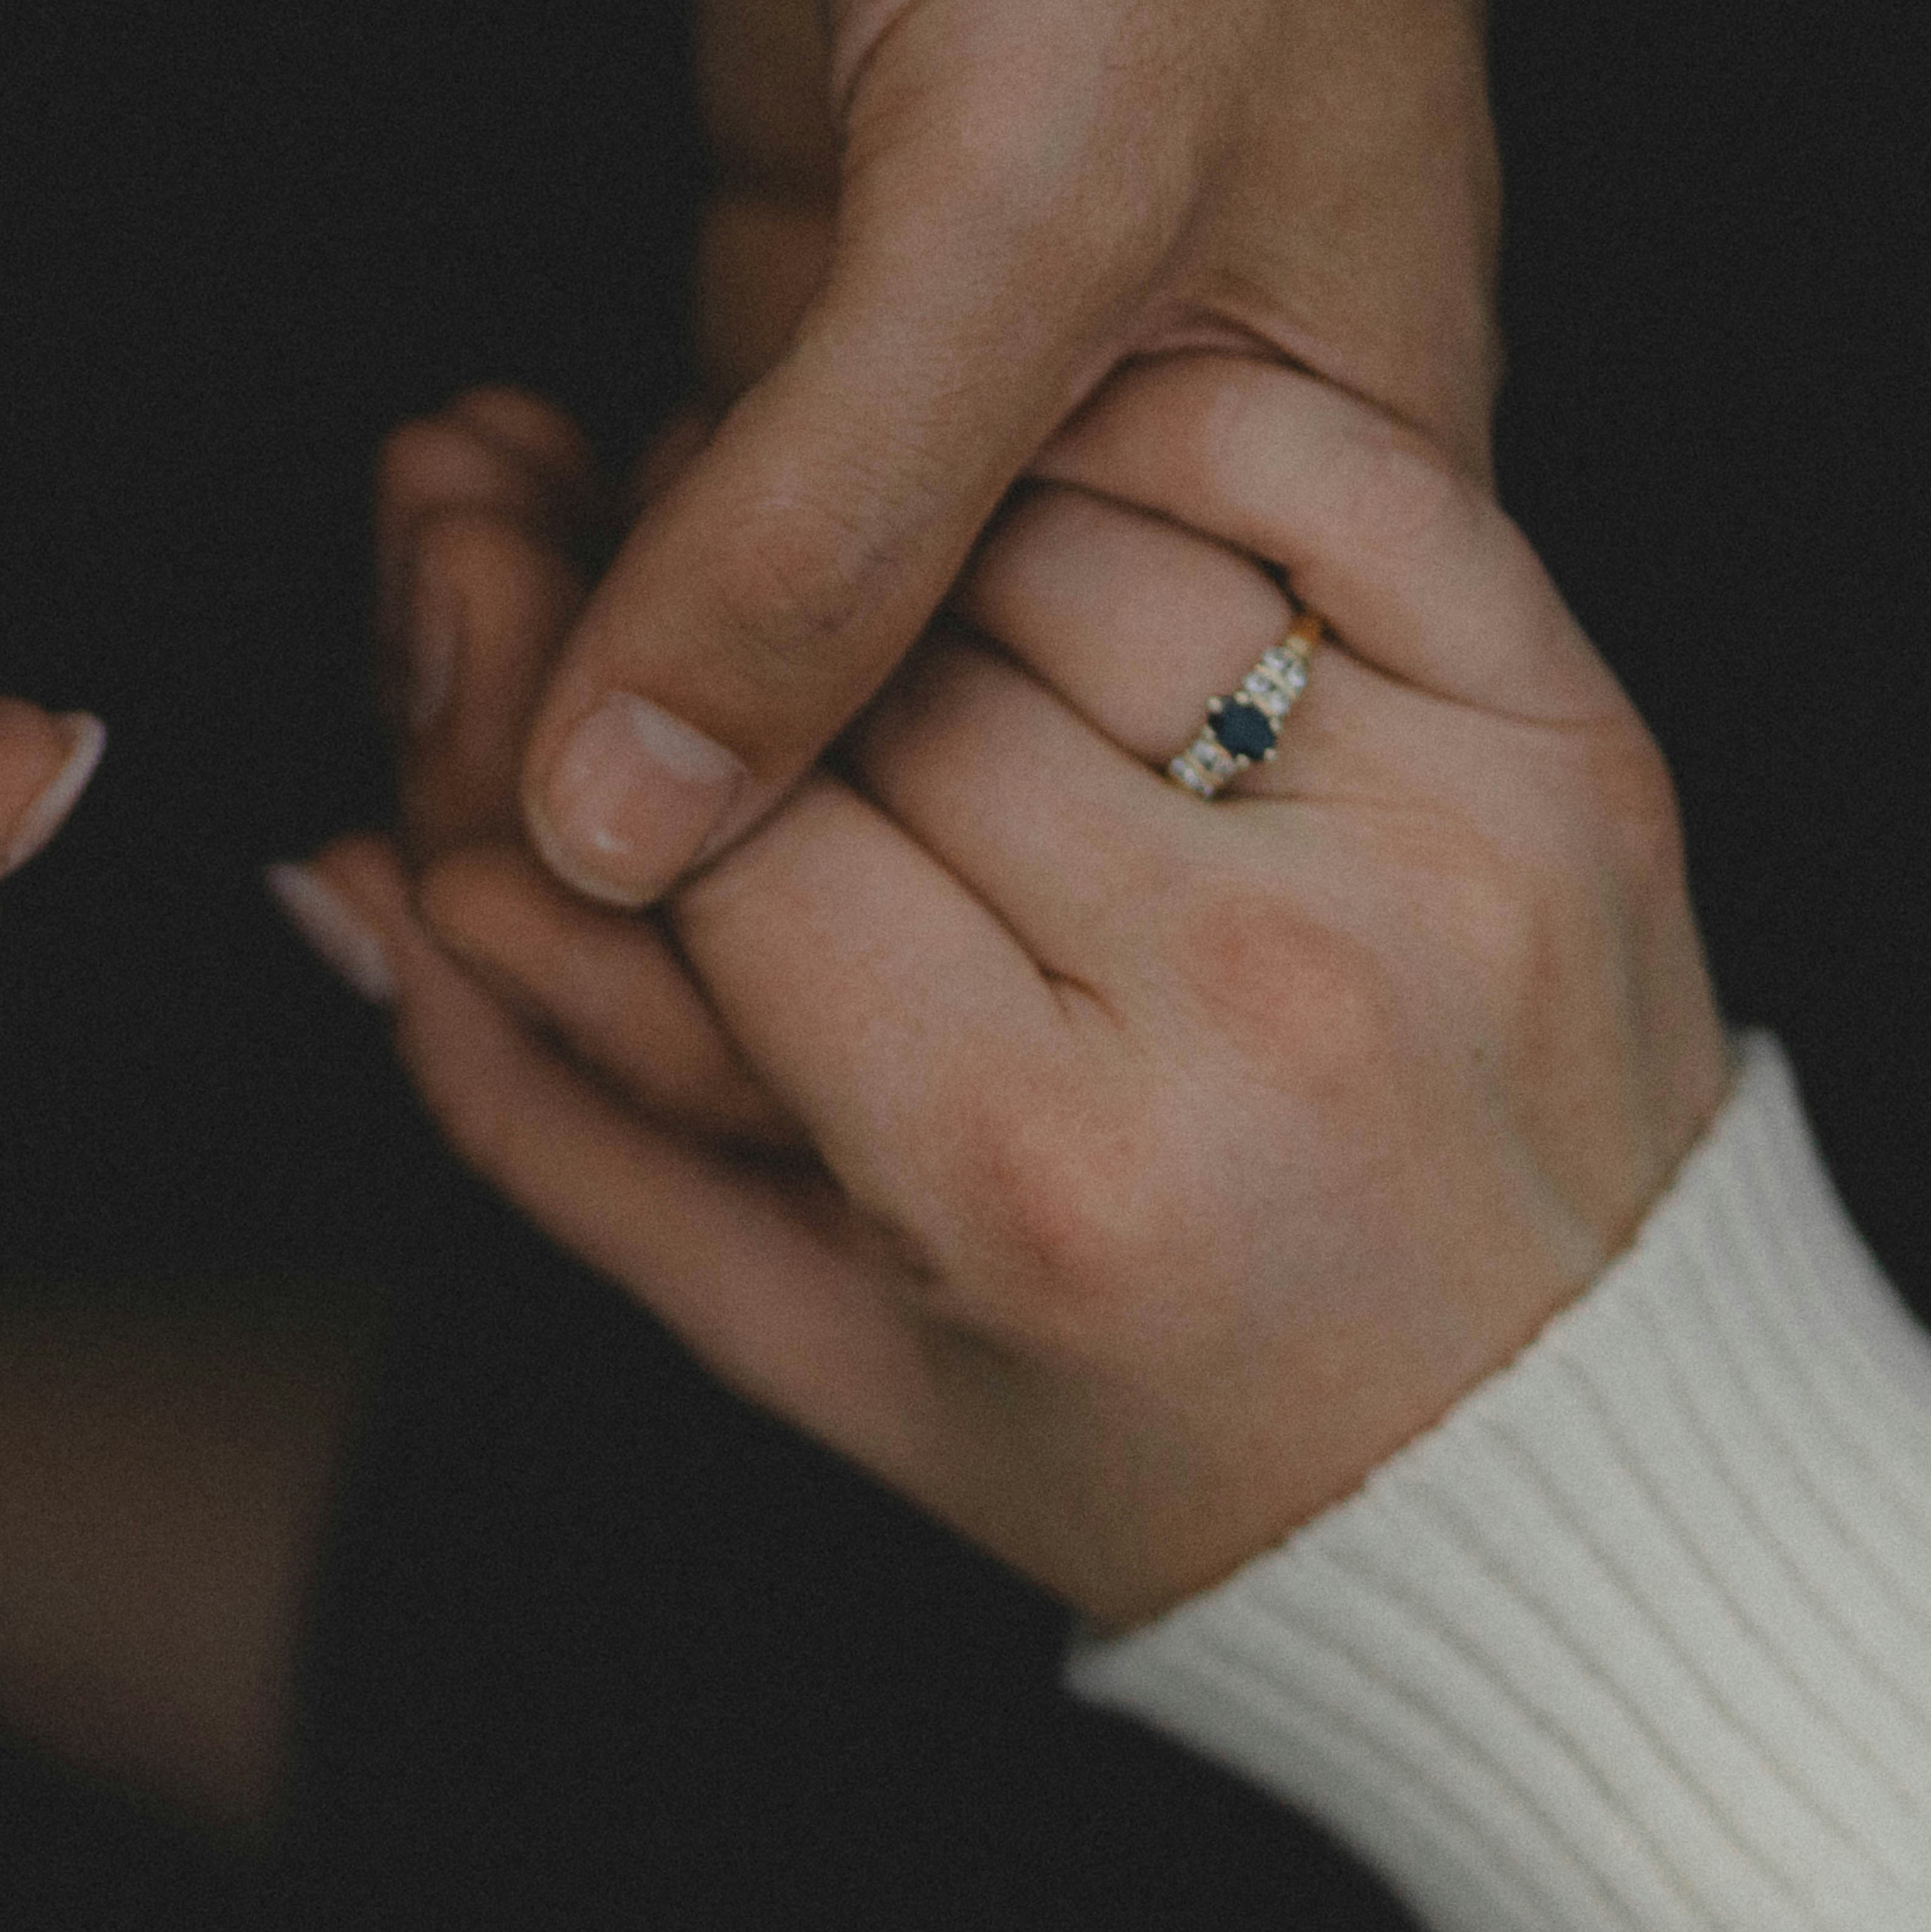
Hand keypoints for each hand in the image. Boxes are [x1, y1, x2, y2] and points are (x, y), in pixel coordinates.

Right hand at [314, 357, 1725, 1629]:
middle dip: (748, 610)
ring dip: (934, 501)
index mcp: (1037, 1177)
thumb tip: (345, 876)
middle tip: (713, 600)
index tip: (604, 710)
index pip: (718, 839)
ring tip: (887, 551)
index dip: (611, 736)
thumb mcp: (814, 1345)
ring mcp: (1440, 862)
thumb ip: (547, 1108)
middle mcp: (1249, 1012)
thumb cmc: (1161, 1444)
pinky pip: (1325, 474)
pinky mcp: (1582, 755)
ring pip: (1075, 536)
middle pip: (883, 678)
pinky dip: (1174, 423)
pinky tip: (1082, 458)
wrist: (1585, 1508)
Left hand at [517, 0, 1611, 912]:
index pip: (988, 859)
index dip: (733, 920)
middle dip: (591, 774)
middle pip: (820, 773)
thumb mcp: (1029, 187)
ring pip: (701, 636)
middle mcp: (1107, 492)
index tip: (513, 883)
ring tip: (434, 538)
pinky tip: (449, 474)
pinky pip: (650, 489)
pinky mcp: (806, 256)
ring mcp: (934, 376)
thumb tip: (624, 827)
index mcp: (1278, 535)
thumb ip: (833, 531)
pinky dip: (532, 520)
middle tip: (423, 684)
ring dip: (529, 641)